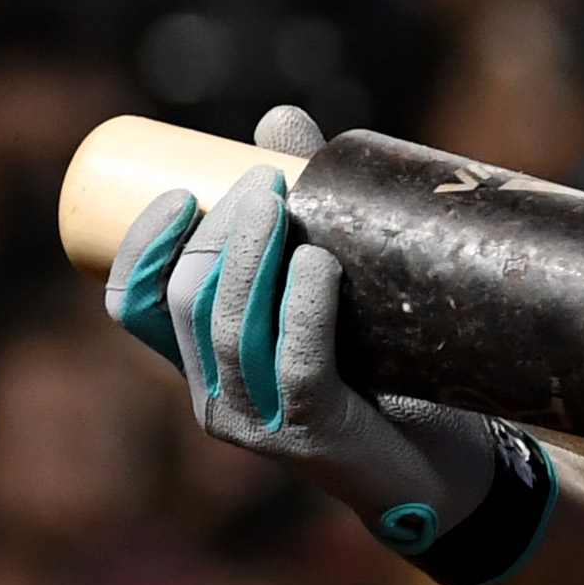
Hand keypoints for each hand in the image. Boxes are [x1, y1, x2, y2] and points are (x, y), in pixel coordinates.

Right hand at [104, 105, 500, 554]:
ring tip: (279, 201)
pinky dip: (303, 305)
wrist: (449, 463)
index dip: (141, 247)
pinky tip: (318, 263)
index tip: (177, 193)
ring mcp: (259, 422)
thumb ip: (305, 212)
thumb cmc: (386, 371)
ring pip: (231, 328)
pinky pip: (296, 361)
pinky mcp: (312, 435)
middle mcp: (217, 396)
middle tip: (259, 180)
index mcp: (204, 362)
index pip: (135, 305)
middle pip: (187, 301)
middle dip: (217, 233)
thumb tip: (278, 121)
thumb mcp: (335, 291)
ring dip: (251, 256)